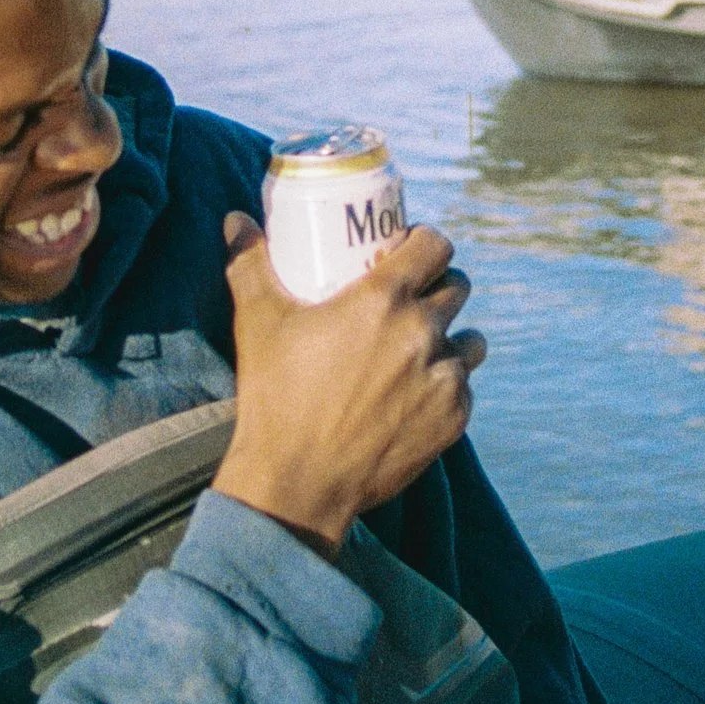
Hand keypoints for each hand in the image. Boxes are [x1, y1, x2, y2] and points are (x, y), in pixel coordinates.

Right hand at [213, 214, 485, 555]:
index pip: (435, 245)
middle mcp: (422, 333)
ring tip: (422, 346)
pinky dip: (445, 385)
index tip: (408, 250)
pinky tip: (418, 391)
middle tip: (411, 298)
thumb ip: (248, 264)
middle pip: (457, 287)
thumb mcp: (258, 323)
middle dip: (438, 285)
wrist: (298, 482)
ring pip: (469, 340)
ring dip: (450, 337)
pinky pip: (463, 386)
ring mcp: (443, 378)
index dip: (426, 241)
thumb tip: (236, 221)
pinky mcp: (454, 418)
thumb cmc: (275, 398)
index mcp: (383, 299)